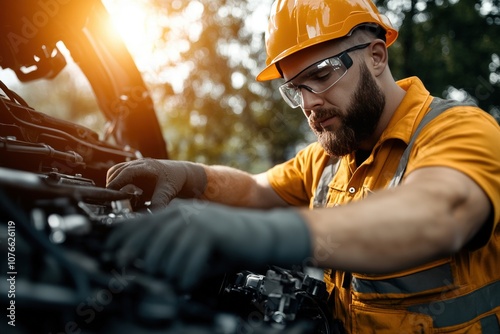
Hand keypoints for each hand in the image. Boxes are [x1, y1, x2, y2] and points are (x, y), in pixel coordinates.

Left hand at [105, 200, 311, 290]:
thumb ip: (175, 252)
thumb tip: (149, 269)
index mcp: (178, 212)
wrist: (263, 234)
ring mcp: (198, 220)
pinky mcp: (212, 231)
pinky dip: (185, 275)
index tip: (109, 252)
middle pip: (149, 235)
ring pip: (167, 248)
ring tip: (167, 282)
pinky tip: (185, 284)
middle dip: (138, 257)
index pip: (142, 222)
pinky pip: (189, 258)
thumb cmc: (229, 242)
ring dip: (164, 270)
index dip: (121, 237)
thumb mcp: (197, 245)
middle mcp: (185, 212)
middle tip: (134, 273)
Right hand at [106, 158, 205, 208]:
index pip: (125, 172)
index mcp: (146, 166)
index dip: (116, 183)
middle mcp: (138, 164)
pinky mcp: (133, 170)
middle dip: (112, 185)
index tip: (110, 195)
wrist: (180, 173)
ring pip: (115, 171)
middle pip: (116, 171)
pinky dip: (117, 182)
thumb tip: (151, 214)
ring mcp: (135, 165)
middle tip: (113, 200)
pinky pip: (119, 173)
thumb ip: (159, 202)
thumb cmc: (174, 180)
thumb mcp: (167, 192)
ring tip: (117, 197)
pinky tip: (122, 193)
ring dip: (113, 183)